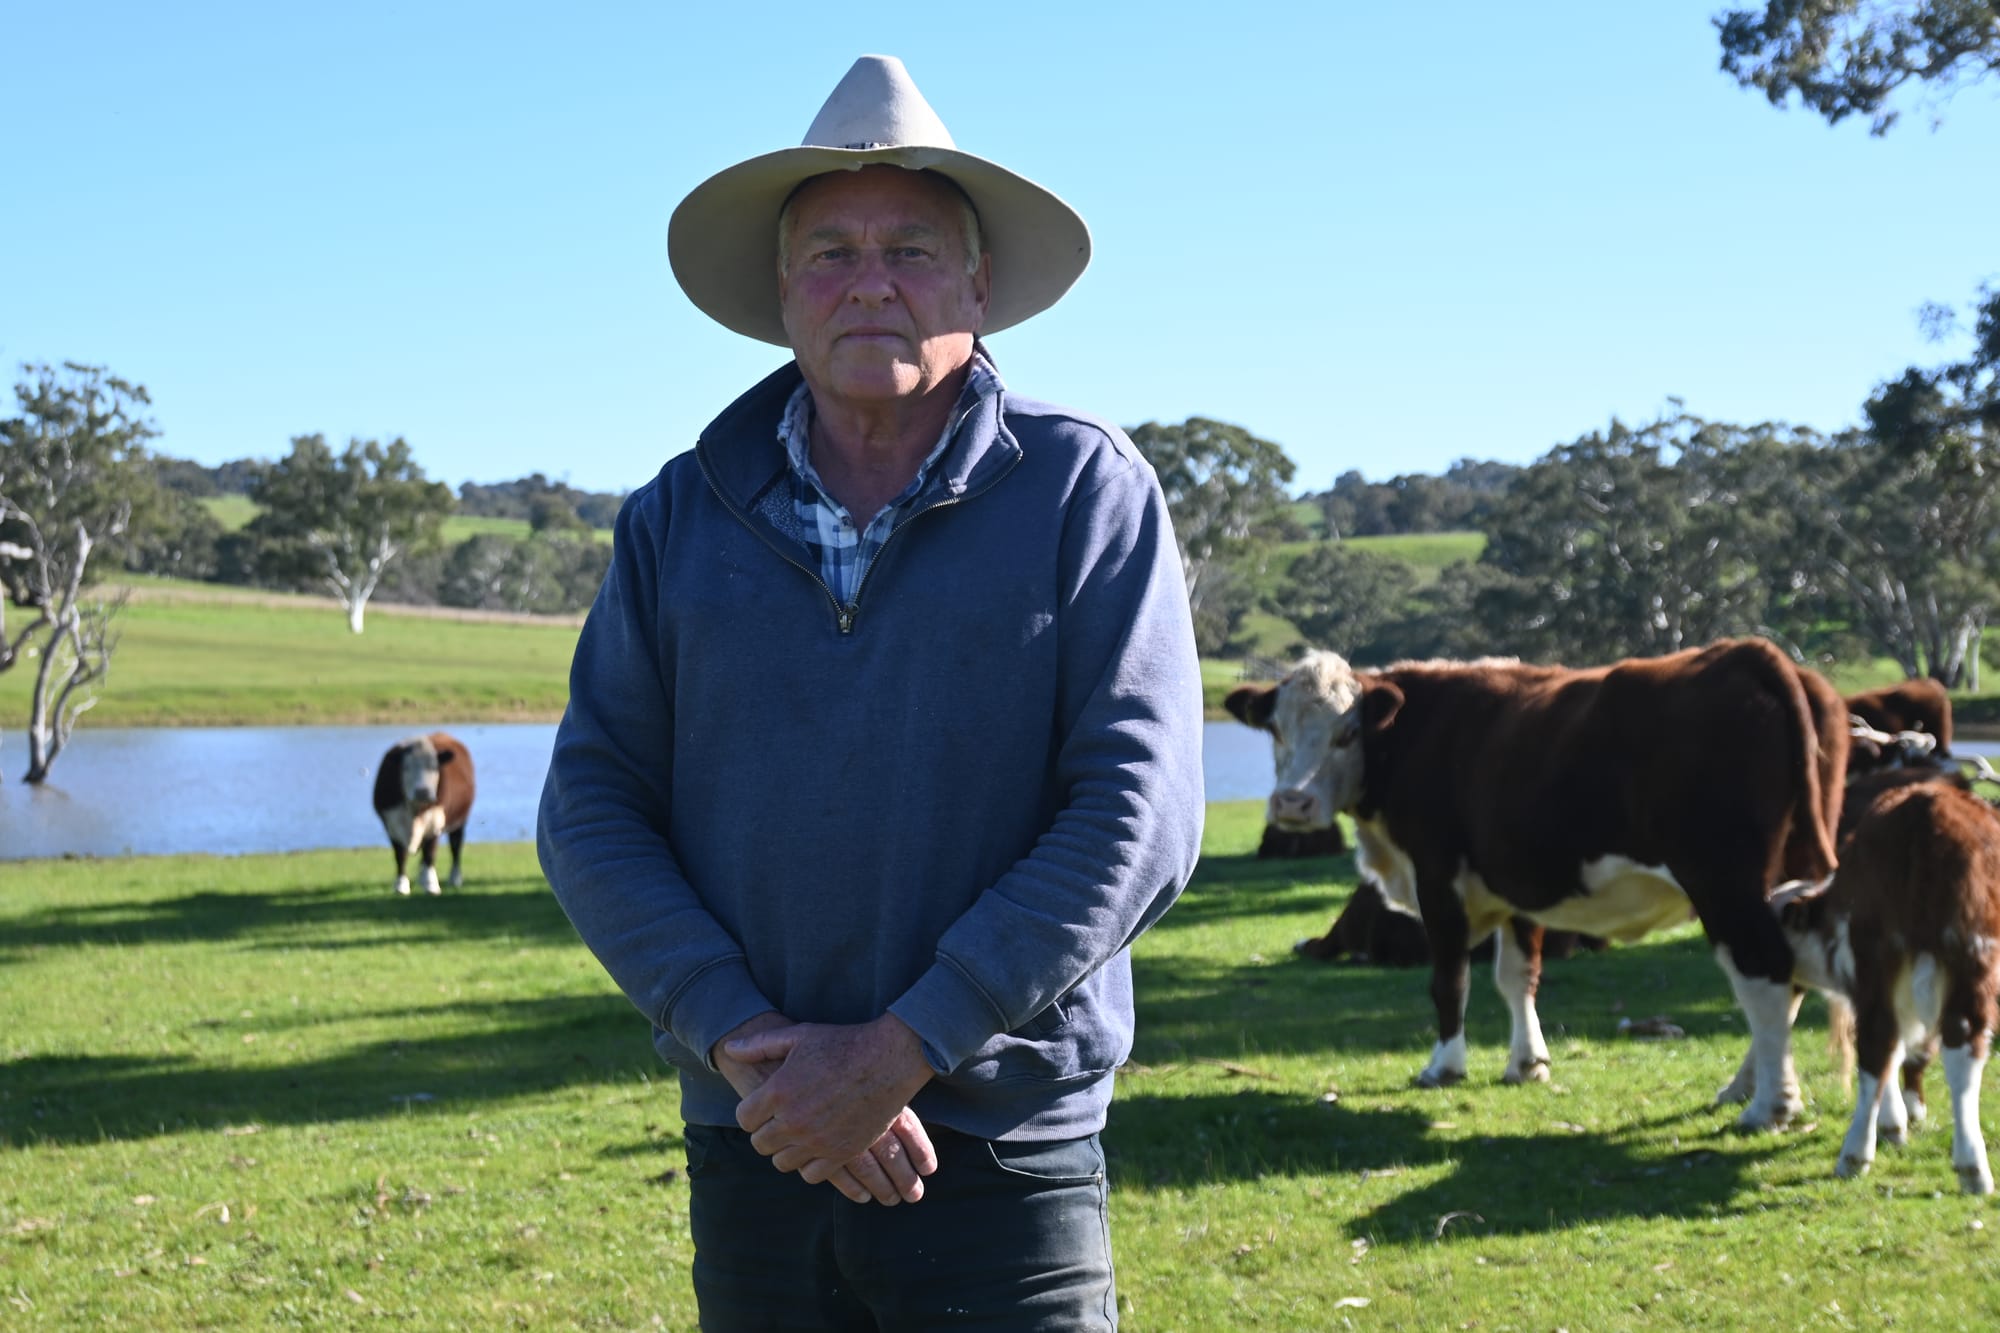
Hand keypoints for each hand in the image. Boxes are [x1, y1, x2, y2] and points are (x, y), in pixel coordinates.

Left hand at [729, 1014, 935, 1180]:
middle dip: (766, 1132)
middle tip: (779, 1121)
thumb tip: (730, 1048)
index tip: (763, 1108)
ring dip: (786, 1150)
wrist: (889, 1059)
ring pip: (783, 1162)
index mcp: (778, 1092)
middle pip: (760, 1144)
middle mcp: (793, 1121)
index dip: (751, 1113)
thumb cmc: (842, 1043)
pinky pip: (811, 1174)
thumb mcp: (798, 1036)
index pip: (744, 1119)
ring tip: (798, 1134)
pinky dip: (810, 1164)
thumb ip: (759, 1044)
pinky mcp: (841, 1153)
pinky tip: (816, 1146)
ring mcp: (818, 1141)